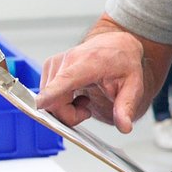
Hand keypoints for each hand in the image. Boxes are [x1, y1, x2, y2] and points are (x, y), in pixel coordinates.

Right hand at [36, 30, 150, 131]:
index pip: (65, 80)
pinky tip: (74, 94)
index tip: (38, 103)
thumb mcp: (133, 86)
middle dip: (69, 115)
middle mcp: (67, 60)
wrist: (115, 44)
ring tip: (83, 99)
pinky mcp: (49, 67)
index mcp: (88, 63)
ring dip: (65, 109)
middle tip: (86, 111)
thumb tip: (125, 127)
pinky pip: (47, 96)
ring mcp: (54, 63)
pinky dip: (59, 102)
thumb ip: (126, 107)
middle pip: (54, 101)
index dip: (51, 94)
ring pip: (49, 102)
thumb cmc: (122, 62)